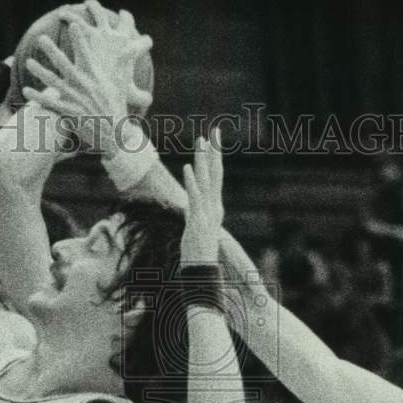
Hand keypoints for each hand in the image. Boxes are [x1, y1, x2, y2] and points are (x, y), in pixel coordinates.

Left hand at [21, 6, 151, 154]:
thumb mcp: (121, 87)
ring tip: (28, 62)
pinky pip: (50, 104)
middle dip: (53, 51)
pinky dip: (38, 98)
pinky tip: (26, 92)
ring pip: (55, 83)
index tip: (74, 24)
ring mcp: (76, 100)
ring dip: (40, 72)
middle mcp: (85, 87)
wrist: (116, 137)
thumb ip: (120, 67)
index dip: (80, 40)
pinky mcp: (70, 114)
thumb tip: (129, 50)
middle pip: (65, 65)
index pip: (87, 55)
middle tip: (41, 38)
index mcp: (96, 79)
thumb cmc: (117, 109)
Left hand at [181, 130, 224, 263]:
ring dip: (203, 160)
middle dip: (215, 151)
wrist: (203, 273)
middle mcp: (214, 207)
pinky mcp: (197, 221)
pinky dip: (191, 182)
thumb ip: (196, 218)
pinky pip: (194, 197)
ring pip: (206, 181)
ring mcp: (207, 213)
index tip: (212, 140)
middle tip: (215, 130)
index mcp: (215, 208)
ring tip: (201, 141)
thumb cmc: (200, 254)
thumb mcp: (198, 231)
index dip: (215, 158)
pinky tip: (187, 168)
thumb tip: (191, 211)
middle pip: (216, 174)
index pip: (216, 178)